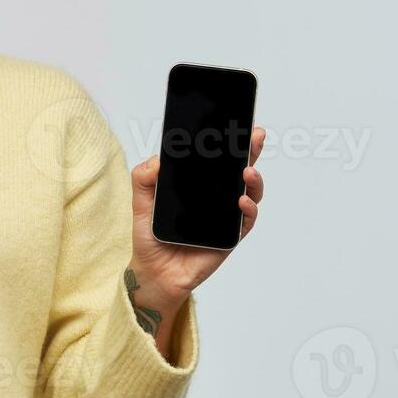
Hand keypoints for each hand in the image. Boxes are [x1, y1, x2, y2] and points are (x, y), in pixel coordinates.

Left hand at [128, 126, 266, 304]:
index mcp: (199, 186)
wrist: (154, 271)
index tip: (238, 125)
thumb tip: (157, 159)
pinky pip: (246, 221)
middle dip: (251, 151)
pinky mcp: (230, 237)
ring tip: (247, 172)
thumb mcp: (142, 202)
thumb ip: (144, 178)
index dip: (229, 143)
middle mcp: (217, 198)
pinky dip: (248, 210)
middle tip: (255, 136)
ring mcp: (226, 216)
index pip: (218, 160)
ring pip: (250, 193)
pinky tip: (242, 202)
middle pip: (240, 170)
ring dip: (253, 181)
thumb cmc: (152, 235)